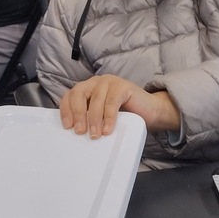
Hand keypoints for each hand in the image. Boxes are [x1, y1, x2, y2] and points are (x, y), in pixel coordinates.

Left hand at [60, 75, 180, 138]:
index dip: (66, 110)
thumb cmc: (126, 117)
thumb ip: (90, 119)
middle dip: (78, 114)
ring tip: (95, 135)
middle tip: (80, 131)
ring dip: (93, 119)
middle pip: (79, 94)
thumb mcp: (102, 118)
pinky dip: (108, 117)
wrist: (152, 112)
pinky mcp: (123, 86)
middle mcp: (96, 82)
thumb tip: (76, 134)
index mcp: (88, 89)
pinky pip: (111, 102)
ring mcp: (110, 82)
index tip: (67, 126)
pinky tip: (107, 129)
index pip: (70, 96)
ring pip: (95, 100)